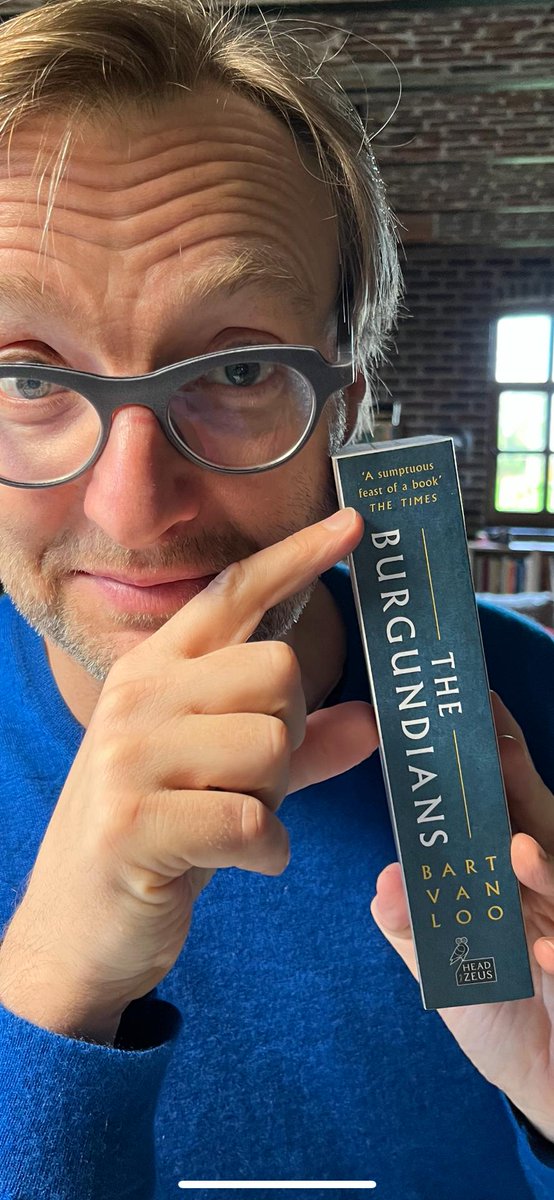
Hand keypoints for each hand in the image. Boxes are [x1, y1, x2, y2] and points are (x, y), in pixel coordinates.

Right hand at [0, 508, 377, 1044]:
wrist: (76, 927)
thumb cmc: (157, 837)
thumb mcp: (227, 777)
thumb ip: (300, 746)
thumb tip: (371, 721)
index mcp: (154, 669)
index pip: (231, 594)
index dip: (296, 556)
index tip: (352, 527)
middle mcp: (136, 696)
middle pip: (277, 673)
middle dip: (291, 735)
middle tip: (255, 781)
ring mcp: (128, 756)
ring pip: (271, 743)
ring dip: (275, 798)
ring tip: (233, 820)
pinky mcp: (133, 822)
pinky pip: (252, 819)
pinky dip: (267, 851)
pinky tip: (239, 859)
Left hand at [370, 691, 553, 1142]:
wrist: (545, 1076)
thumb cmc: (497, 1007)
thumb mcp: (438, 964)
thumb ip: (410, 923)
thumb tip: (384, 881)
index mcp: (506, 874)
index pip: (496, 808)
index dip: (485, 764)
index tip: (467, 713)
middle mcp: (541, 886)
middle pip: (535, 823)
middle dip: (517, 785)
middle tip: (496, 746)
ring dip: (542, 868)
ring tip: (520, 853)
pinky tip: (546, 957)